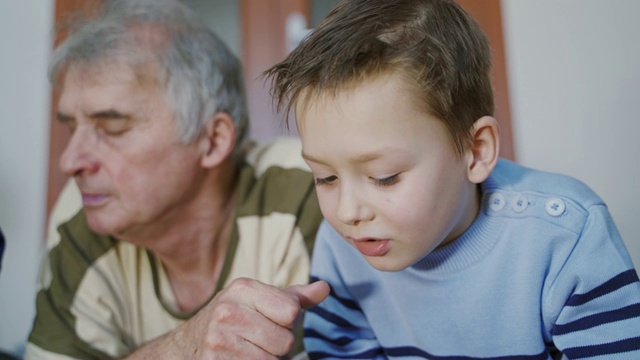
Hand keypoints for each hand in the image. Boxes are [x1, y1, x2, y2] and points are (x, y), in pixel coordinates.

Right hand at [160, 278, 328, 358]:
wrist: (188, 346)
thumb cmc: (233, 321)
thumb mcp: (259, 302)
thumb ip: (293, 297)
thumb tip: (325, 288)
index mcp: (243, 288)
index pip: (291, 311)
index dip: (287, 322)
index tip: (268, 321)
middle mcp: (228, 310)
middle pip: (285, 341)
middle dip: (276, 346)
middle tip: (255, 340)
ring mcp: (218, 338)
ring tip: (247, 351)